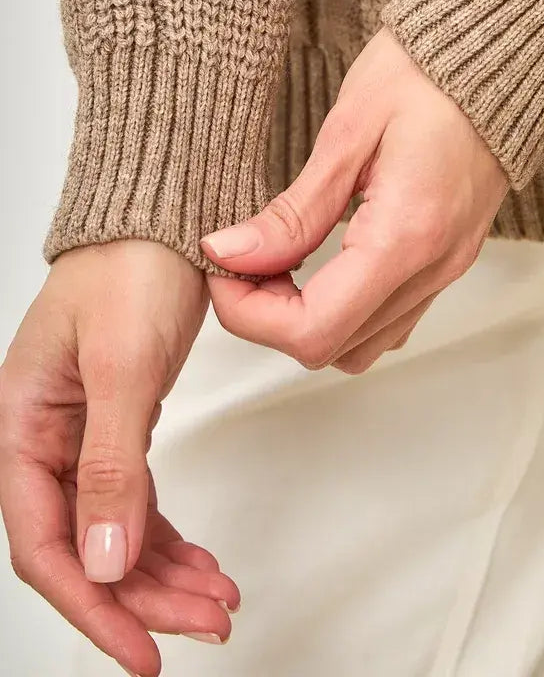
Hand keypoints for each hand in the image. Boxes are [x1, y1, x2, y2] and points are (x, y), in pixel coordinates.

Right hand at [0, 240, 239, 676]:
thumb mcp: (123, 366)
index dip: (91, 606)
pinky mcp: (122, 420)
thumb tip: (101, 562)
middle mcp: (45, 437)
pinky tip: (202, 559)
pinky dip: (169, 534)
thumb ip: (110, 465)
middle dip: (143, 595)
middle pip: (85, 546)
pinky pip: (137, 498)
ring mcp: (83, 431)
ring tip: (217, 600)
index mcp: (23, 426)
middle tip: (206, 624)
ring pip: (116, 528)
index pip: (46, 543)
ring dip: (163, 572)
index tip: (143, 652)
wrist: (169, 213)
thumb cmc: (133, 266)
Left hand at [201, 27, 509, 372]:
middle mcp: (434, 266)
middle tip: (244, 260)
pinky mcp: (451, 260)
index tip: (225, 266)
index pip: (314, 329)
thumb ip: (293, 210)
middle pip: (334, 349)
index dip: (250, 314)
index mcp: (406, 234)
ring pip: (362, 347)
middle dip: (270, 318)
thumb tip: (231, 254)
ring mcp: (448, 268)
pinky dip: (346, 310)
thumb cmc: (428, 75)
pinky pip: (391, 321)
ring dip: (308, 320)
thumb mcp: (348, 132)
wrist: (500, 54)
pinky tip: (323, 263)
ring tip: (280, 262)